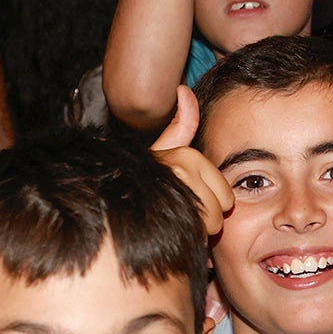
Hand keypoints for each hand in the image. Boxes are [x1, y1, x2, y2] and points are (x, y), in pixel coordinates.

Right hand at [151, 86, 232, 237]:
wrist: (107, 207)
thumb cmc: (140, 180)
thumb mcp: (160, 151)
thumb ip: (180, 124)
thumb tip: (183, 89)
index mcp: (185, 157)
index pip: (225, 194)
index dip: (210, 201)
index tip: (190, 199)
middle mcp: (180, 173)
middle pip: (220, 211)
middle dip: (206, 220)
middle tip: (181, 214)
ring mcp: (175, 196)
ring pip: (209, 227)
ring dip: (197, 234)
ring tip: (175, 224)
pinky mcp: (170, 219)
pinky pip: (196, 239)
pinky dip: (189, 244)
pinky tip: (171, 236)